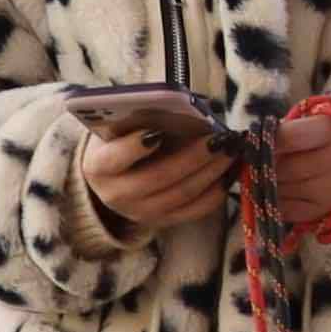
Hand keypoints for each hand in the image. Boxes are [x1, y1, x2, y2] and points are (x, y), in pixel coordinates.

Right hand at [78, 112, 235, 237]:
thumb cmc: (122, 141)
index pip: (115, 159)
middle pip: (159, 178)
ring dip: (212, 172)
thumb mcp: (120, 127)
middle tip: (219, 139)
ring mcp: (140, 212)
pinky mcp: (162, 222)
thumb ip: (143, 118)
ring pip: (182, 195)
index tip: (158, 132)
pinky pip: (194, 211)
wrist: (114, 177)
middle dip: (194, 157)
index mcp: (99, 166)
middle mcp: (116, 195)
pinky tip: (230, 173)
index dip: (135, 147)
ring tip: (231, 151)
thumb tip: (186, 109)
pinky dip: (216, 192)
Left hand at [260, 104, 330, 241]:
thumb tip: (247, 155)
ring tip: (272, 177)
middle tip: (258, 163)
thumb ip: (278, 135)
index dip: (264, 142)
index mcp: (330, 131)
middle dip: (263, 167)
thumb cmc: (316, 140)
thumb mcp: (303, 126)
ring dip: (267, 186)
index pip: (285, 137)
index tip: (255, 144)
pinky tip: (282, 192)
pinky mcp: (323, 210)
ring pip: (279, 190)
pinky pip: (285, 209)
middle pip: (281, 168)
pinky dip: (276, 202)